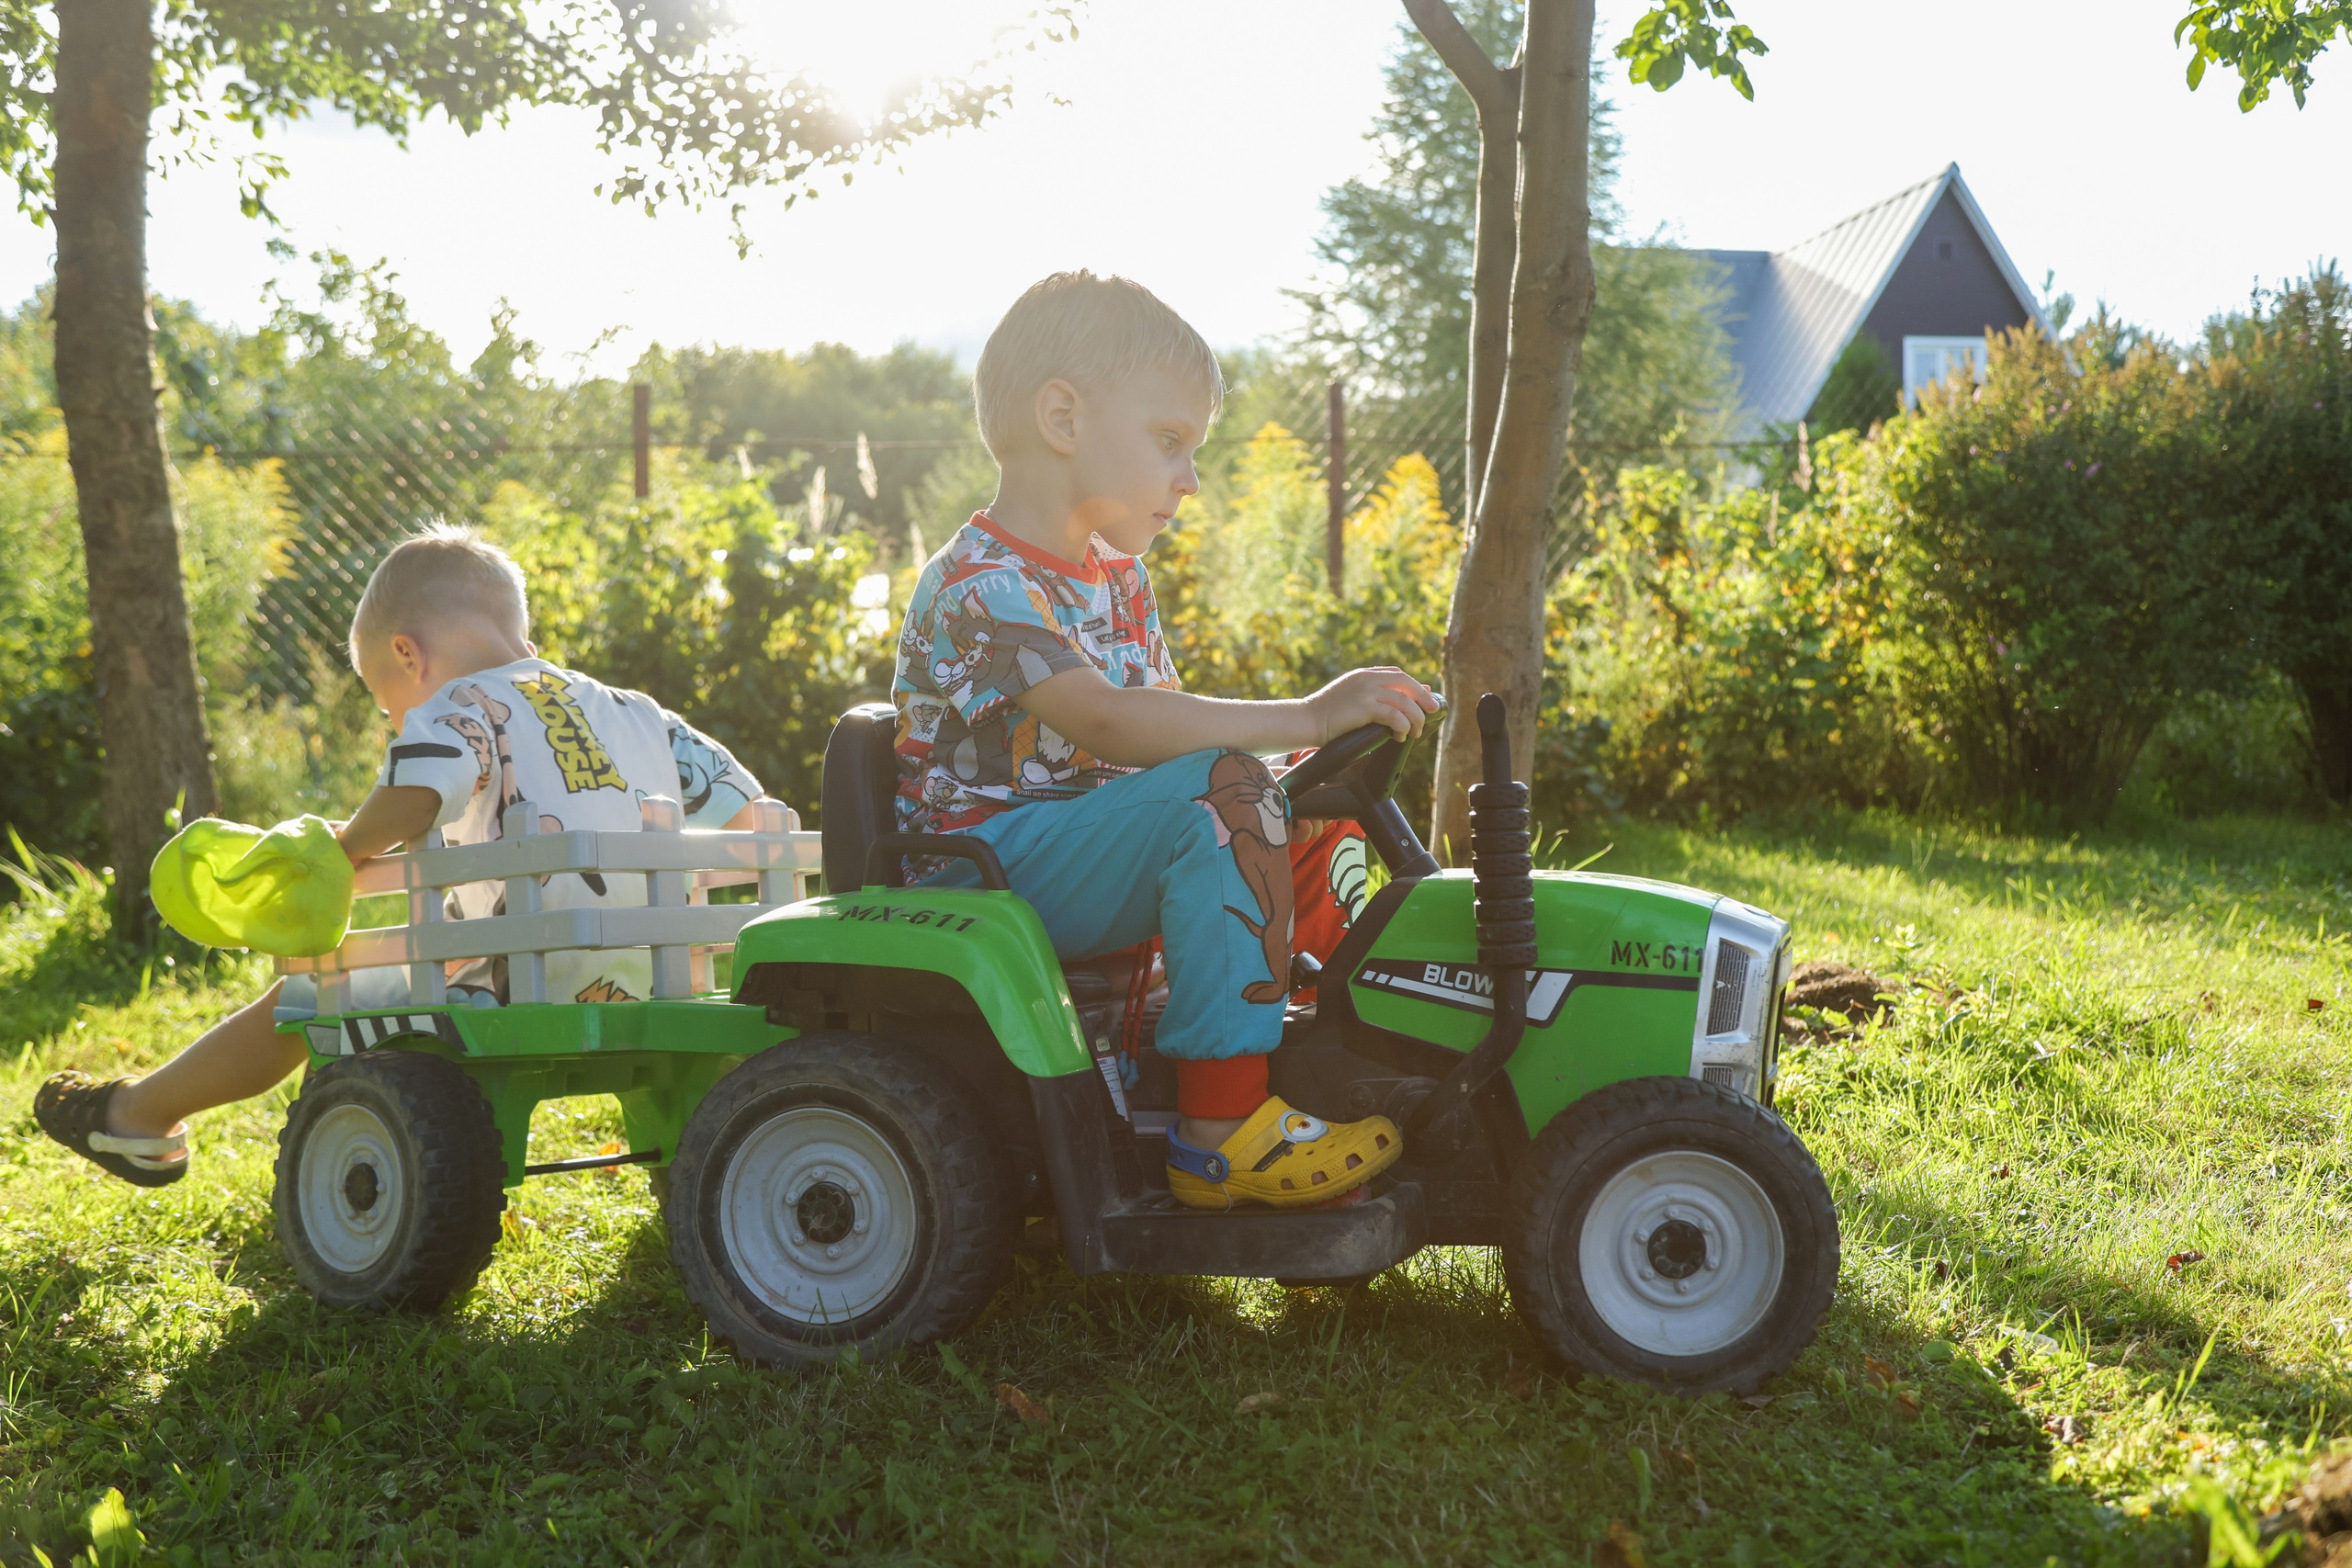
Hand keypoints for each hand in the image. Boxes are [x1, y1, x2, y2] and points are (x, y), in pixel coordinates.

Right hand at [1307, 667, 1439, 742]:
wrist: (1306, 720)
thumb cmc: (1325, 715)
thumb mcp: (1348, 698)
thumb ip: (1369, 696)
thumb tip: (1393, 705)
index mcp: (1363, 675)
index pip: (1396, 673)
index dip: (1413, 684)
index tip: (1424, 695)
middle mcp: (1367, 679)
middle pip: (1405, 682)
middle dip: (1423, 697)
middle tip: (1433, 710)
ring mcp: (1366, 691)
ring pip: (1404, 700)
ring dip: (1415, 717)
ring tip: (1416, 731)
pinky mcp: (1365, 706)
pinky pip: (1394, 714)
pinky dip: (1402, 726)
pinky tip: (1400, 736)